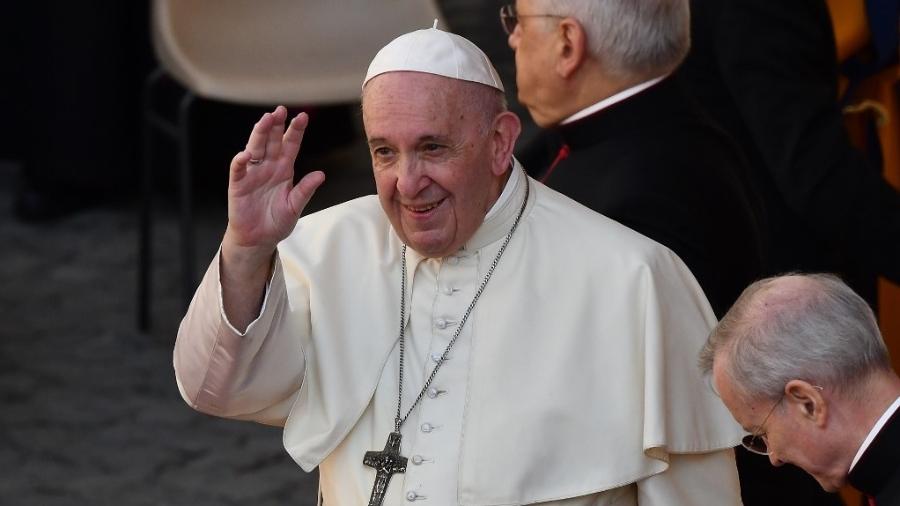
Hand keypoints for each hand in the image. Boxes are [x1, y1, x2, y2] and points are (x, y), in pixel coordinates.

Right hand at [223, 106, 325, 263]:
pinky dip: (241, 161)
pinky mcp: (238, 184)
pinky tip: (246, 154)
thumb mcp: (295, 207)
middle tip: (280, 110)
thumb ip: (305, 190)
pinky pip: (238, 169)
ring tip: (265, 121)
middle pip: (272, 141)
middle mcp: (268, 167)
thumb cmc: (277, 222)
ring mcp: (252, 174)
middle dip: (276, 125)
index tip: (303, 117)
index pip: (290, 145)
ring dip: (259, 134)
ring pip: (255, 148)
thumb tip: (321, 175)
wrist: (259, 239)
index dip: (296, 131)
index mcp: (284, 169)